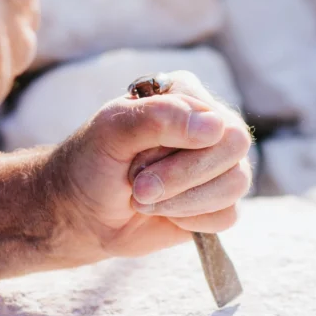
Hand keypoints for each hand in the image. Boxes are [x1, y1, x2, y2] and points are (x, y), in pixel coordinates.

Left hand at [42, 71, 252, 263]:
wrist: (80, 213)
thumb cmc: (93, 162)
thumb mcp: (111, 132)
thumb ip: (158, 118)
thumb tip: (215, 127)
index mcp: (186, 94)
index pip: (217, 121)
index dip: (181, 150)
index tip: (135, 161)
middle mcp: (209, 125)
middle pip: (234, 149)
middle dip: (182, 178)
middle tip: (139, 188)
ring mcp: (217, 164)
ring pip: (235, 185)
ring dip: (182, 202)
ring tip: (144, 199)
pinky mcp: (217, 201)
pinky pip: (228, 215)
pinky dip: (190, 221)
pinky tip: (164, 213)